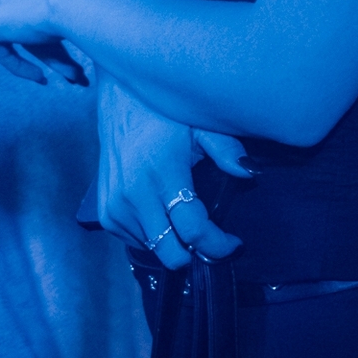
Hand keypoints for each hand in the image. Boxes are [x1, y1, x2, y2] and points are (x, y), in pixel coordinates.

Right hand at [96, 73, 243, 267]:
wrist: (119, 103)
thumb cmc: (164, 114)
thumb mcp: (200, 125)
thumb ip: (226, 150)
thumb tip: (252, 173)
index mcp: (162, 174)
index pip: (192, 229)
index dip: (218, 245)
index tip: (235, 243)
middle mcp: (135, 196)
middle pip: (171, 253)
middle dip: (197, 253)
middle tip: (212, 239)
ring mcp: (116, 208)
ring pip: (154, 250)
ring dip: (174, 242)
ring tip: (185, 217)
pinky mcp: (105, 214)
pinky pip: (136, 241)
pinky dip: (154, 235)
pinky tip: (162, 212)